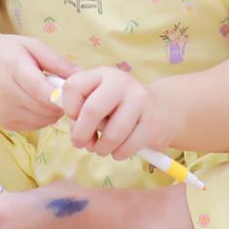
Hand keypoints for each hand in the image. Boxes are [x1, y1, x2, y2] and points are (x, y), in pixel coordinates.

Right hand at [0, 34, 71, 131]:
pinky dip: (43, 117)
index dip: (62, 95)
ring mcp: (4, 112)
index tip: (76, 91)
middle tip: (67, 91)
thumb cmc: (7, 52)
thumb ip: (57, 61)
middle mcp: (6, 94)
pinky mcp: (5, 123)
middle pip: (45, 108)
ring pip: (43, 120)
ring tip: (52, 95)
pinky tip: (40, 103)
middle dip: (62, 102)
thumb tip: (82, 76)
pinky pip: (35, 125)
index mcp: (13, 69)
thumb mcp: (32, 46)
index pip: (41, 90)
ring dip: (54, 110)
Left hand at [53, 69, 183, 160]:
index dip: (68, 107)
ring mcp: (139, 100)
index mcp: (102, 75)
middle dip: (81, 134)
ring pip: (111, 134)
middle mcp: (121, 82)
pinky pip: (127, 146)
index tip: (74, 118)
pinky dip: (119, 154)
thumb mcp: (98, 102)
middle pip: (92, 110)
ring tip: (102, 149)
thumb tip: (76, 132)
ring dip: (101, 149)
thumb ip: (81, 112)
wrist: (160, 110)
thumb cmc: (119, 109)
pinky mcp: (152, 121)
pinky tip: (120, 150)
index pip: (72, 86)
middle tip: (81, 144)